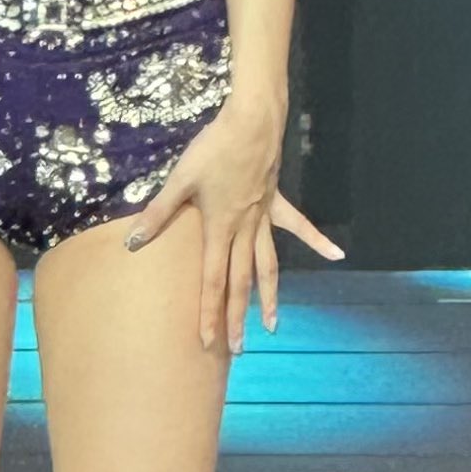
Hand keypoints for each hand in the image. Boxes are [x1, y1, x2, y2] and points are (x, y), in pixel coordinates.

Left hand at [124, 99, 345, 352]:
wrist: (251, 122)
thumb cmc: (213, 149)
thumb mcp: (181, 179)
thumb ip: (159, 212)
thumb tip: (134, 242)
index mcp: (220, 228)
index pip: (212, 280)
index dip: (209, 312)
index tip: (207, 341)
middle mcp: (244, 230)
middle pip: (241, 281)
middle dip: (237, 316)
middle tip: (239, 348)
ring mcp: (264, 217)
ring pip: (267, 264)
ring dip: (269, 295)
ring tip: (272, 324)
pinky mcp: (276, 202)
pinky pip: (298, 226)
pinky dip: (316, 241)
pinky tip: (336, 255)